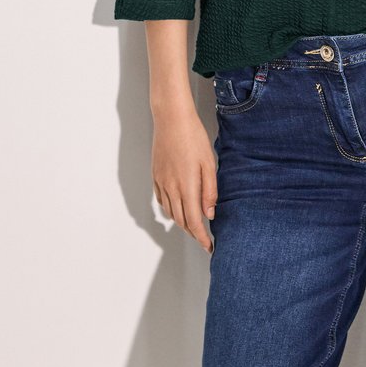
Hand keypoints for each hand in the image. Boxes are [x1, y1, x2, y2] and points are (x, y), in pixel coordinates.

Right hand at [151, 113, 216, 254]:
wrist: (171, 119)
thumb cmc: (193, 137)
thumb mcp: (209, 163)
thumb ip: (210, 191)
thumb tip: (210, 214)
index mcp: (186, 186)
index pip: (193, 221)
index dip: (201, 237)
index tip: (209, 247)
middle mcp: (171, 188)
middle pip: (181, 220)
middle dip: (193, 233)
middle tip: (204, 238)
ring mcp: (161, 182)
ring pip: (170, 212)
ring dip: (182, 222)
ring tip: (194, 225)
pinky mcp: (155, 176)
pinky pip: (162, 200)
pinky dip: (171, 209)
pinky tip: (178, 207)